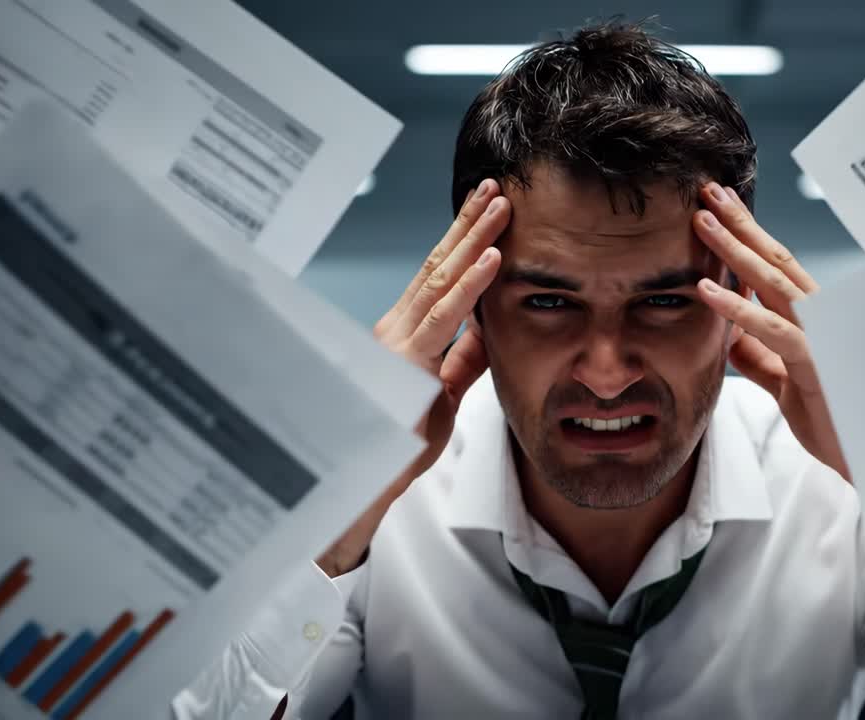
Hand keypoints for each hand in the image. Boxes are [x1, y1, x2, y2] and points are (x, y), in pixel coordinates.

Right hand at [316, 179, 509, 575]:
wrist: (363, 487)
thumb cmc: (397, 446)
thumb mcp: (441, 396)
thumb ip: (462, 361)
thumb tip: (487, 330)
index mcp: (404, 334)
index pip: (438, 277)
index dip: (464, 241)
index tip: (489, 209)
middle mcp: (396, 328)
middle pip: (438, 265)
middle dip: (469, 224)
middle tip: (497, 187)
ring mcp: (397, 342)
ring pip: (441, 279)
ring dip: (475, 239)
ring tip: (501, 207)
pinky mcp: (403, 363)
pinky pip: (443, 317)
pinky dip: (471, 285)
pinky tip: (493, 258)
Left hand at [691, 182, 850, 482]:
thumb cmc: (837, 425)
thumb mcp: (788, 387)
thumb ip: (762, 360)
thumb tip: (733, 339)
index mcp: (816, 319)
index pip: (776, 267)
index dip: (747, 235)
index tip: (718, 206)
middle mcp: (822, 318)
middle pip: (774, 260)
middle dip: (739, 223)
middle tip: (707, 190)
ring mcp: (823, 336)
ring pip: (772, 283)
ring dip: (733, 249)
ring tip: (701, 221)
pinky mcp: (817, 363)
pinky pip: (771, 330)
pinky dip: (736, 308)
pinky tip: (706, 290)